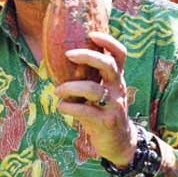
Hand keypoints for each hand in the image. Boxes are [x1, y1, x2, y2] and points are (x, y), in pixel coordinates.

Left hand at [54, 32, 134, 165]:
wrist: (119, 142)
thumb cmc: (103, 111)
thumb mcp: (101, 92)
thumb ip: (90, 77)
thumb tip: (61, 58)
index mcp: (117, 79)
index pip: (120, 55)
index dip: (108, 42)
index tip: (91, 34)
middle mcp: (118, 89)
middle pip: (108, 65)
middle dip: (87, 56)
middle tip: (68, 54)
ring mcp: (114, 105)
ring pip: (93, 89)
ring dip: (70, 87)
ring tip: (57, 91)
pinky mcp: (106, 122)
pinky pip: (85, 111)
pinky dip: (68, 107)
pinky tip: (61, 107)